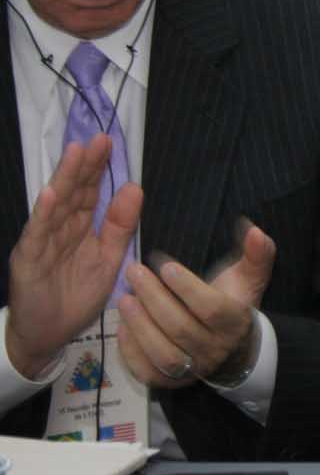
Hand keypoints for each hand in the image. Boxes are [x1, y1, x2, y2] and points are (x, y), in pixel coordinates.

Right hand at [5, 136, 141, 378]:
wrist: (47, 334)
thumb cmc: (76, 296)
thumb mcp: (108, 258)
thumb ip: (120, 225)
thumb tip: (135, 188)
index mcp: (79, 228)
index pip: (90, 193)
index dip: (99, 169)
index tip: (111, 144)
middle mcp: (59, 229)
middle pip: (73, 192)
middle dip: (85, 165)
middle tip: (99, 139)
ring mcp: (41, 242)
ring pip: (55, 206)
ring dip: (65, 179)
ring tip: (76, 153)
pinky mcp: (28, 260)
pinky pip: (37, 234)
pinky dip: (44, 213)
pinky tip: (51, 193)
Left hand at [117, 223, 275, 389]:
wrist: (233, 350)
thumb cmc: (233, 303)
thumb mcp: (248, 278)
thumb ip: (256, 254)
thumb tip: (253, 228)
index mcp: (234, 323)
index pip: (210, 308)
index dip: (186, 287)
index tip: (164, 264)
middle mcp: (215, 350)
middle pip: (182, 329)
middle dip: (154, 299)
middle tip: (133, 272)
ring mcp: (192, 369)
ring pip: (164, 353)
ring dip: (141, 326)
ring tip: (123, 299)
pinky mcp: (170, 381)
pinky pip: (147, 371)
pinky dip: (131, 351)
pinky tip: (122, 326)